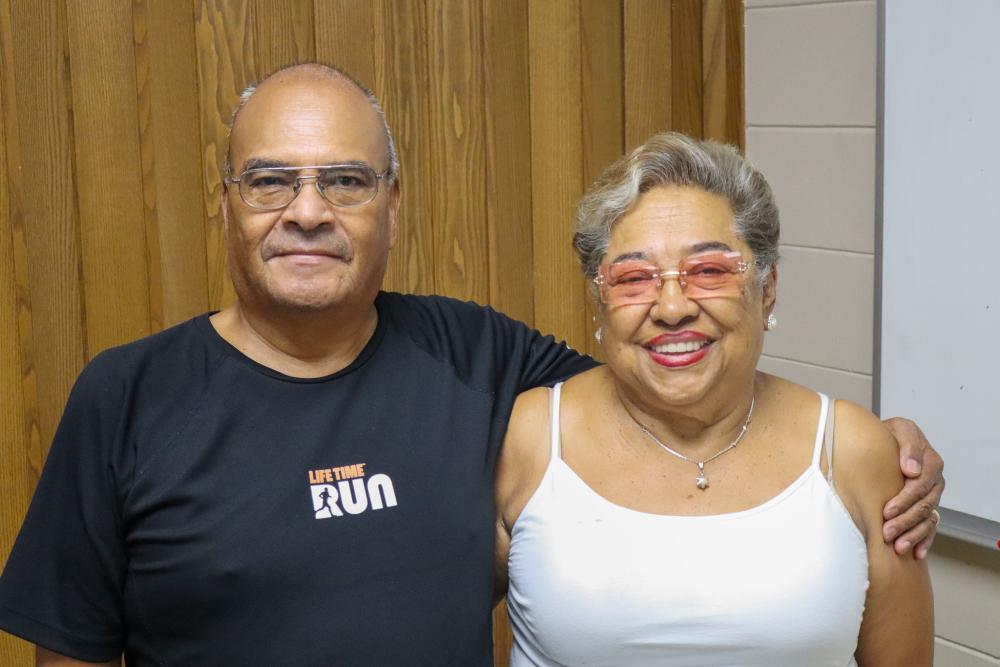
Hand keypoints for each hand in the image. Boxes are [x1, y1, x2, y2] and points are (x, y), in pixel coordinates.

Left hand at [881, 417, 944, 558]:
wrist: (888, 440)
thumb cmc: (891, 434)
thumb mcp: (901, 429)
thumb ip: (908, 447)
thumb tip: (912, 470)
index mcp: (931, 463)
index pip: (920, 486)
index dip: (904, 500)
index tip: (887, 510)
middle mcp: (935, 482)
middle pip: (923, 506)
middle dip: (905, 522)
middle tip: (886, 533)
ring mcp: (932, 496)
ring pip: (926, 520)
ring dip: (913, 535)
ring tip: (897, 548)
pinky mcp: (927, 507)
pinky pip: (930, 527)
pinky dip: (924, 541)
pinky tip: (916, 554)